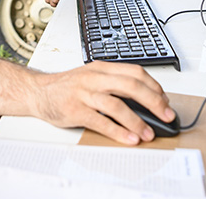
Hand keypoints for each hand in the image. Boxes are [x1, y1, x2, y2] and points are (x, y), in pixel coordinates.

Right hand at [30, 61, 174, 144]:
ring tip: (148, 133)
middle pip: (131, 86)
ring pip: (117, 105)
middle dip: (154, 102)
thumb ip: (114, 85)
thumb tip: (145, 102)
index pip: (135, 72)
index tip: (165, 102)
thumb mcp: (92, 77)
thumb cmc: (68, 87)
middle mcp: (94, 78)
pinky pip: (101, 122)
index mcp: (102, 68)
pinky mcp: (75, 110)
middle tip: (167, 116)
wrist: (39, 92)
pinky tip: (129, 138)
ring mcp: (84, 93)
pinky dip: (118, 131)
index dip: (154, 87)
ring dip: (137, 121)